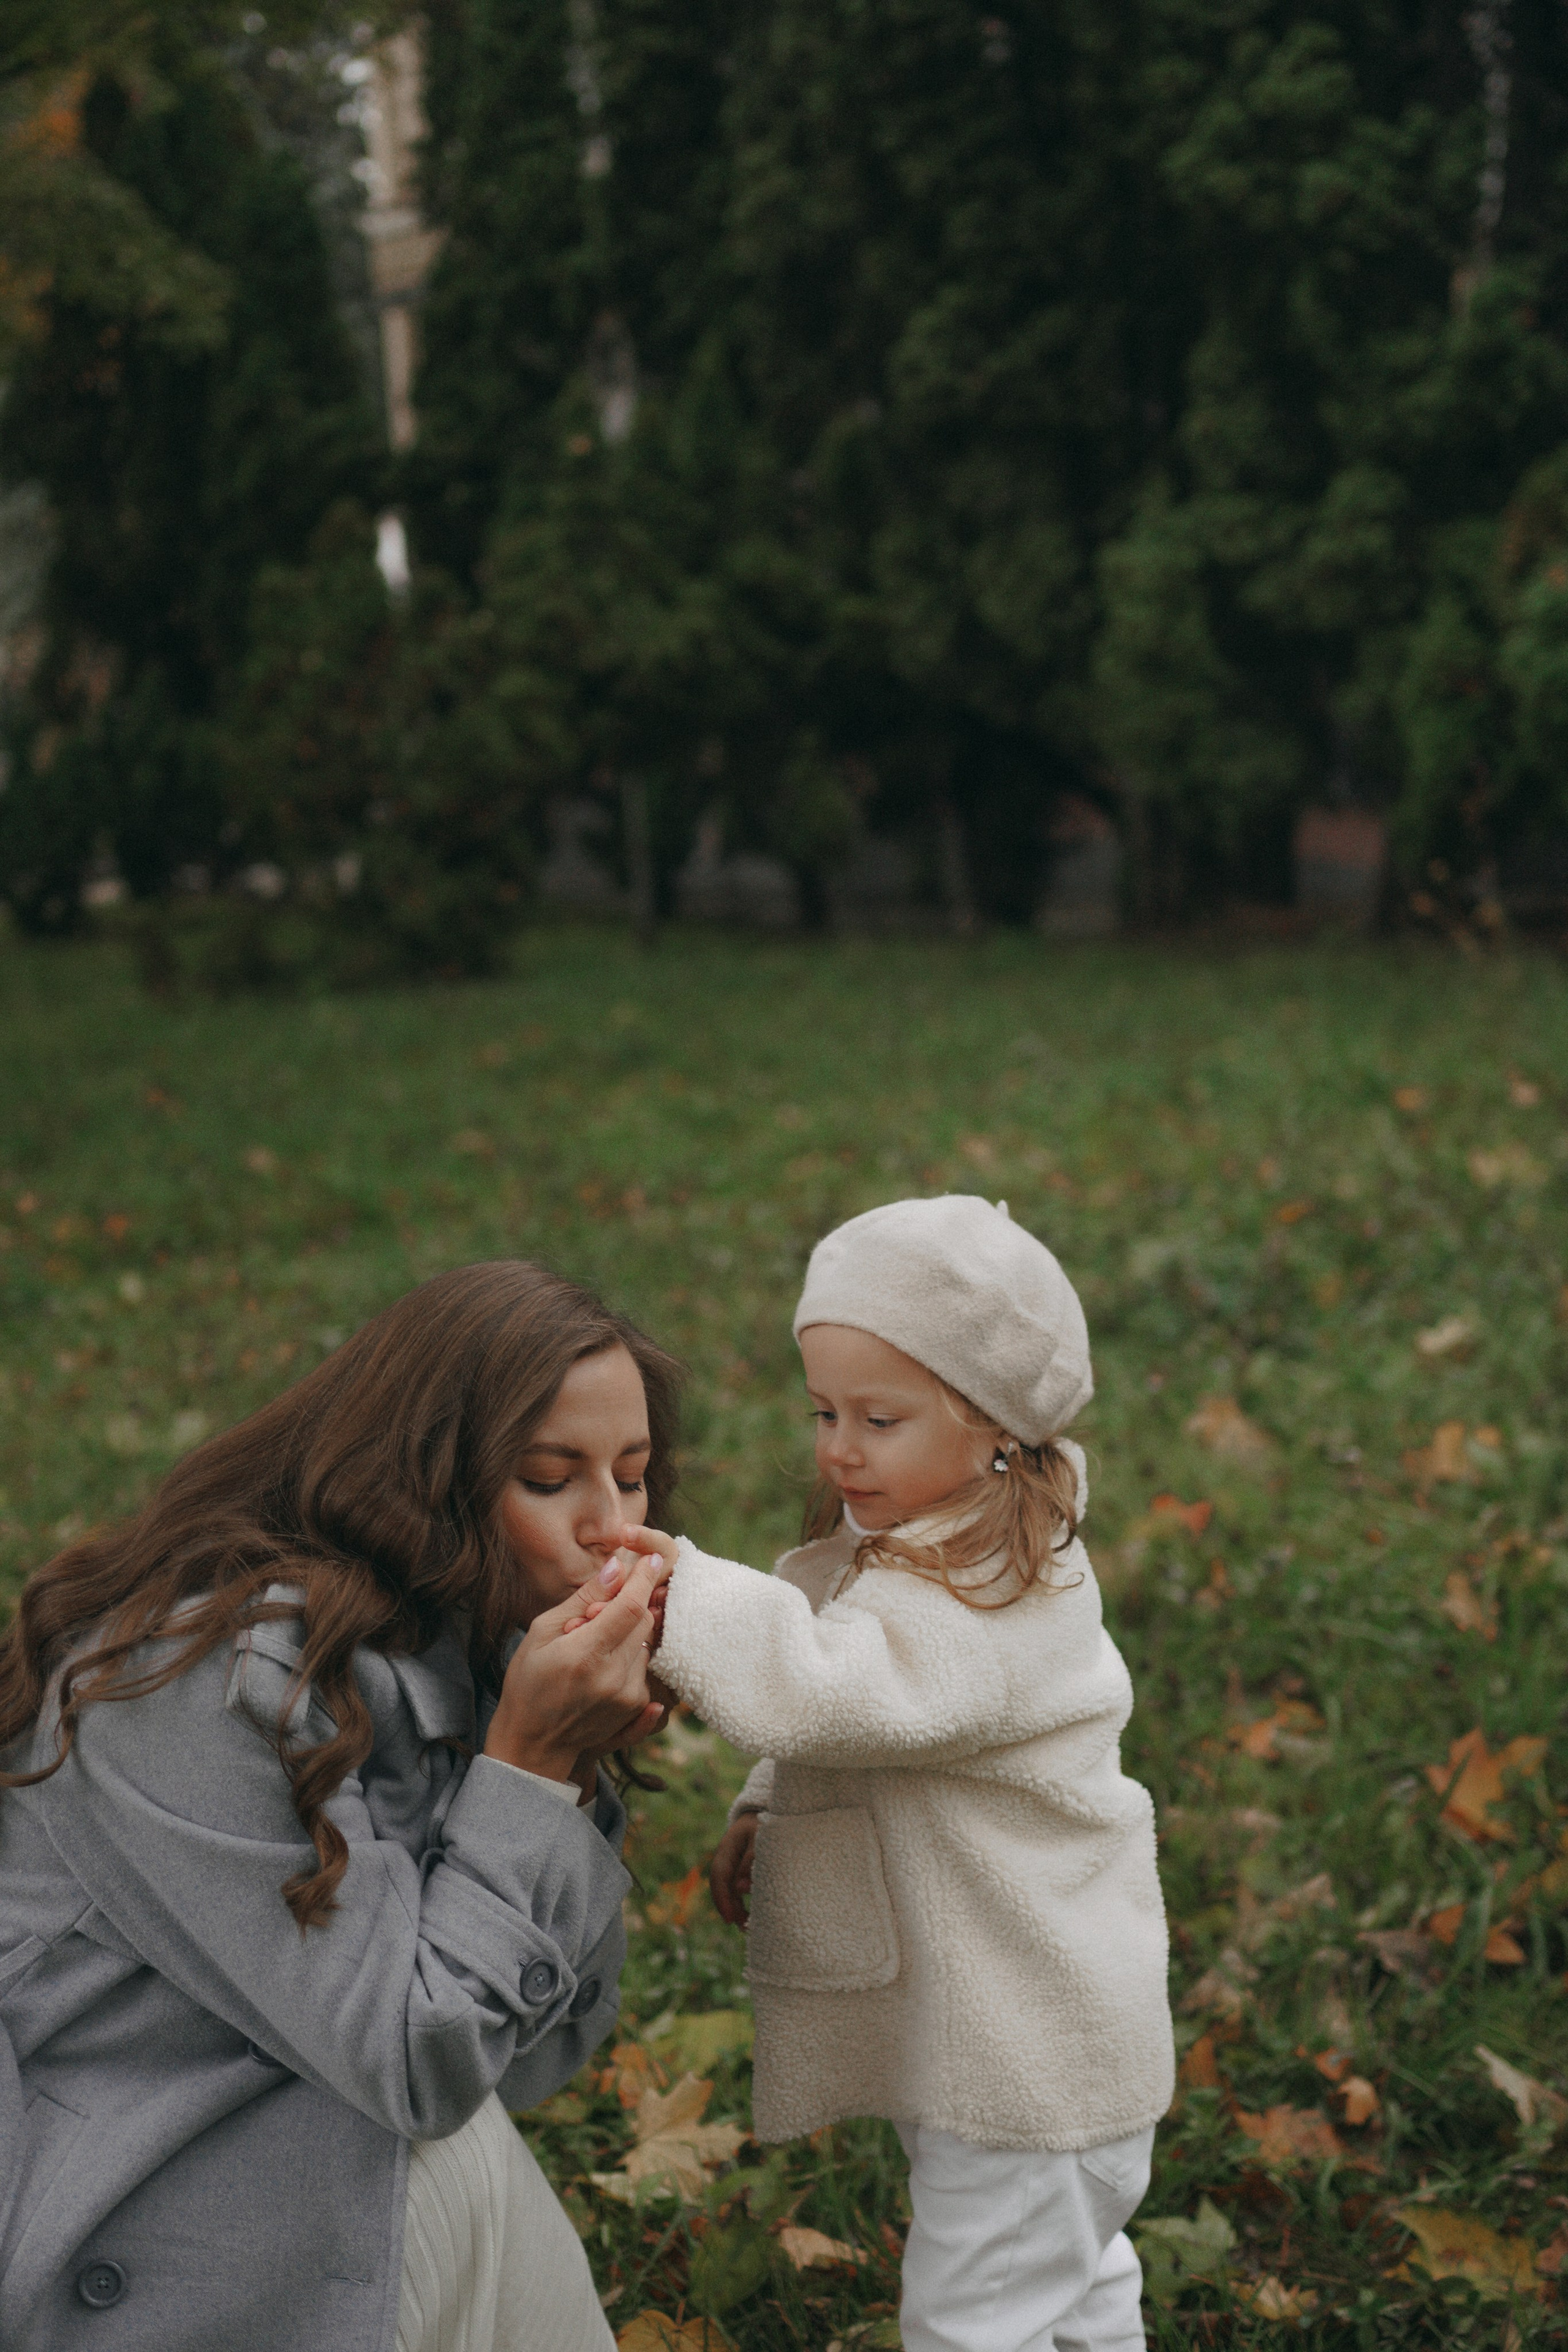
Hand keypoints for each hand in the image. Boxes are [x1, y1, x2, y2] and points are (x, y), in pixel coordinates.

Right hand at [484, 1552, 664, 1782]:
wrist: (533, 1742)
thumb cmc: (529, 1681)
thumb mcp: (542, 1632)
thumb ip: (583, 1599)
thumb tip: (617, 1566)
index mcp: (585, 1655)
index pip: (630, 1606)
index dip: (643, 1578)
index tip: (651, 1558)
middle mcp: (613, 1678)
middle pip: (645, 1621)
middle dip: (631, 1605)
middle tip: (597, 1614)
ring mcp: (628, 1697)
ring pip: (648, 1642)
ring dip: (629, 1634)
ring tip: (594, 1647)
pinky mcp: (636, 1708)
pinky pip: (647, 1666)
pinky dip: (631, 1657)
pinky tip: (604, 1666)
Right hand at [709, 1814, 757, 1927]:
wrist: (763, 1814)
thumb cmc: (763, 1824)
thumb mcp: (759, 1837)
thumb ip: (750, 1860)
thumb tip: (741, 1889)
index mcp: (726, 1848)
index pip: (719, 1876)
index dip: (722, 1898)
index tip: (729, 1918)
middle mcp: (725, 1859)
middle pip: (721, 1887)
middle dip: (728, 1908)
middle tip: (742, 1927)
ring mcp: (730, 1865)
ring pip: (727, 1890)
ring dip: (734, 1909)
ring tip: (747, 1927)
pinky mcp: (738, 1870)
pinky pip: (734, 1889)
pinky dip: (739, 1903)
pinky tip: (747, 1916)